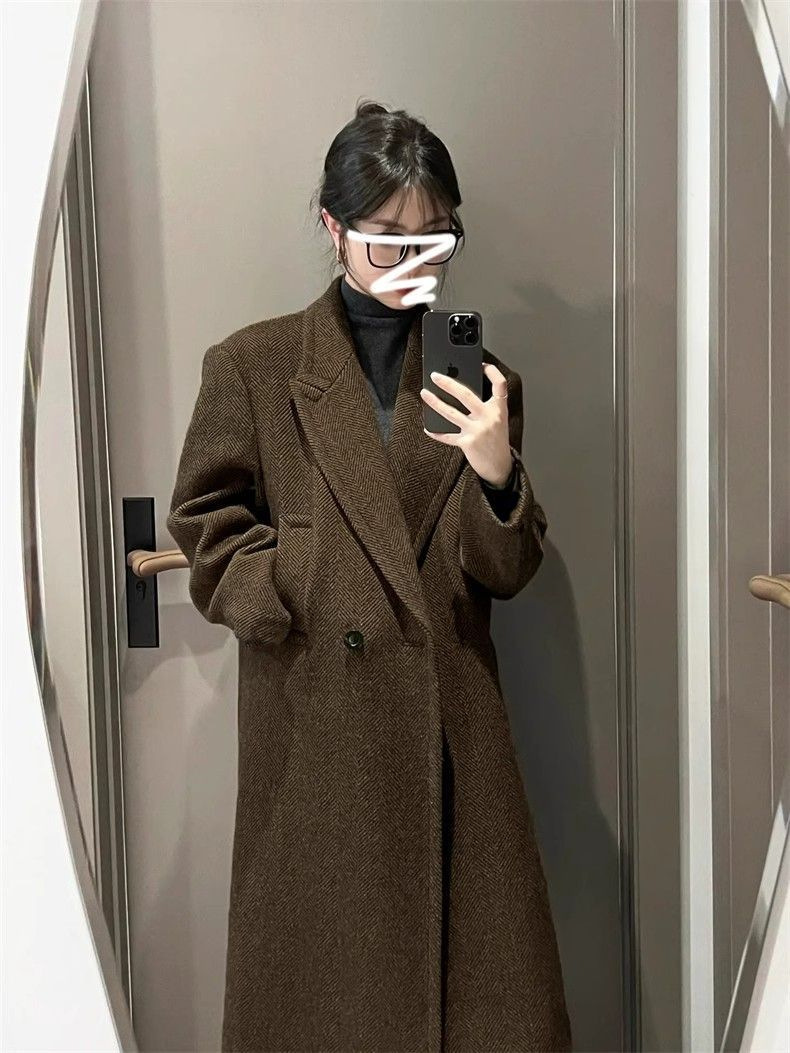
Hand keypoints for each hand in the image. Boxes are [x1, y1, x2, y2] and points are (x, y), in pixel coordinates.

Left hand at [420, 363, 513, 485]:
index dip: (492, 371)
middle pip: (466, 395)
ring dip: (435, 402)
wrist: (500, 466)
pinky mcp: (467, 443)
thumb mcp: (498, 420)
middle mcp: (489, 418)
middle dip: (448, 383)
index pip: (500, 384)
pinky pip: (447, 435)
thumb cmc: (497, 440)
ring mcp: (477, 430)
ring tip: (425, 394)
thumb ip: (486, 406)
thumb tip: (461, 392)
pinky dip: (436, 432)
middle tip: (435, 376)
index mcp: (499, 409)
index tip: (482, 364)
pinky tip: (428, 427)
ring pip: (451, 413)